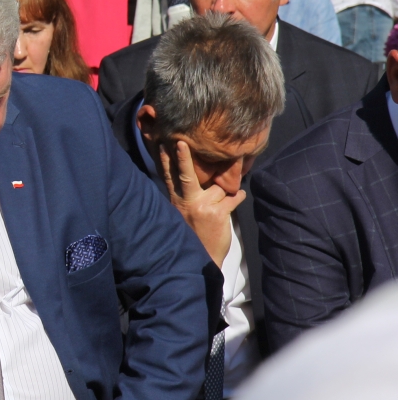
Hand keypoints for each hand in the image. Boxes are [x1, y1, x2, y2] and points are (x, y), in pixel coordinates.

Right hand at [159, 140, 242, 265]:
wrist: (203, 257)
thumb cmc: (194, 233)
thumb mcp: (184, 213)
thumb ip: (189, 195)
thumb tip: (206, 176)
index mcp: (176, 200)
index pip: (169, 177)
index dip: (166, 160)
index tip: (162, 144)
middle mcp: (187, 202)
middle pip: (185, 175)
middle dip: (183, 158)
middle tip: (181, 142)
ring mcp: (202, 207)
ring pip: (218, 186)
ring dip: (226, 188)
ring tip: (226, 195)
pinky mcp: (217, 214)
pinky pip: (233, 197)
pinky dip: (238, 195)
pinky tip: (238, 196)